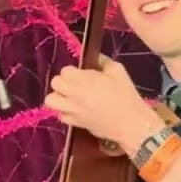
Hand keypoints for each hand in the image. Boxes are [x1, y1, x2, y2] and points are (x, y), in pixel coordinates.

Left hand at [44, 55, 163, 152]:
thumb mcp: (118, 72)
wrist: (130, 123)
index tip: (82, 74)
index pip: (65, 71)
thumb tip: (94, 57)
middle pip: (55, 83)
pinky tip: (75, 110)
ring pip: (50, 100)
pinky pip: (59, 115)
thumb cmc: (126, 96)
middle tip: (74, 84)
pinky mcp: (74, 123)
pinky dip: (64, 111)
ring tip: (69, 97)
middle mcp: (75, 95)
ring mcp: (72, 110)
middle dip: (63, 81)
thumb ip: (103, 61)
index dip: (73, 71)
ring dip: (58, 96)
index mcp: (85, 81)